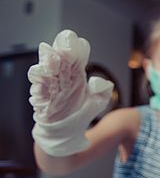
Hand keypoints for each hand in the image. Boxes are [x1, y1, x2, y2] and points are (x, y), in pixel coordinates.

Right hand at [28, 30, 112, 155]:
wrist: (66, 134)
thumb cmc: (80, 113)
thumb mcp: (97, 102)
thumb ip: (102, 92)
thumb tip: (104, 82)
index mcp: (76, 77)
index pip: (76, 59)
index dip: (77, 51)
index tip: (80, 43)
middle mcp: (61, 80)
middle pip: (60, 61)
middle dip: (62, 52)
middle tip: (65, 44)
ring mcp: (50, 90)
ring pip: (46, 73)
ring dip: (48, 64)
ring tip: (52, 58)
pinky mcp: (42, 102)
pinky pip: (38, 91)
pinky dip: (39, 83)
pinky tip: (41, 75)